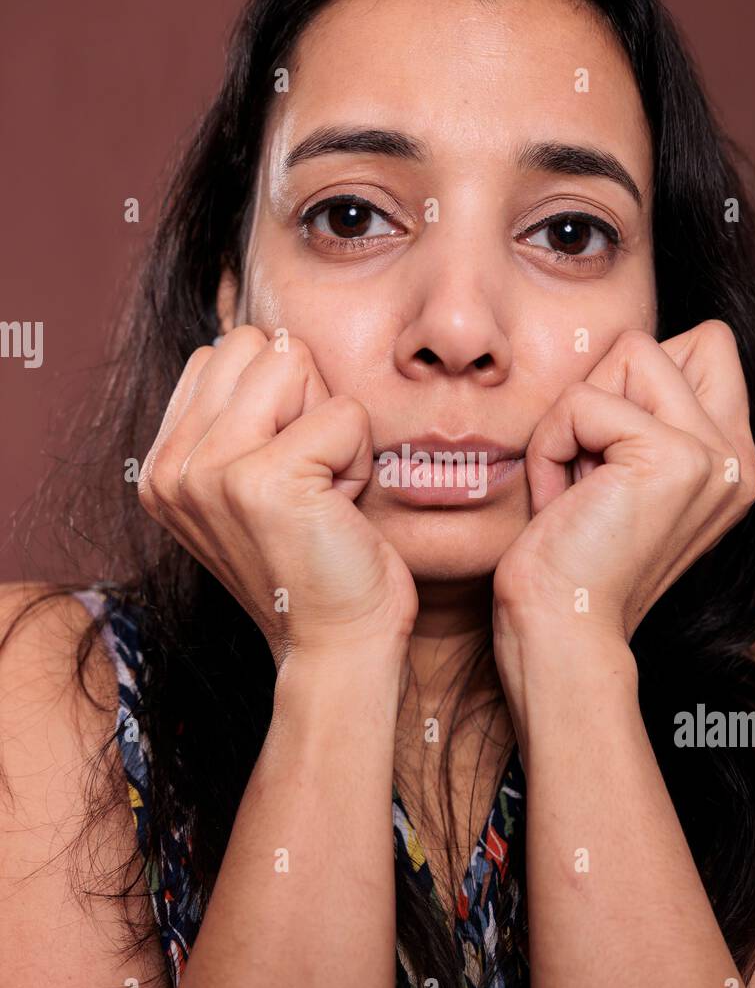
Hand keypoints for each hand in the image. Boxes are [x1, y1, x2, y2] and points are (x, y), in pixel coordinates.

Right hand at [138, 325, 417, 669]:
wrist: (339, 647)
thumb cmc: (320, 562)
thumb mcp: (258, 483)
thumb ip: (241, 418)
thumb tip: (270, 341)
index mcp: (163, 465)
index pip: (225, 349)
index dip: (281, 399)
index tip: (290, 473)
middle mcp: (171, 467)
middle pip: (259, 343)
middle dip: (304, 399)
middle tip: (312, 480)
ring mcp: (208, 472)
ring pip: (294, 361)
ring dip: (331, 424)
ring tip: (323, 491)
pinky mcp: (261, 481)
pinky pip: (342, 412)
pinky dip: (359, 457)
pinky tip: (340, 510)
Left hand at [492, 322, 754, 647]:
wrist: (560, 632)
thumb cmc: (566, 559)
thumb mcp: (613, 475)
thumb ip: (638, 414)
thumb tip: (623, 348)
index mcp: (729, 463)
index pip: (704, 344)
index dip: (628, 383)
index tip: (603, 460)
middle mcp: (735, 458)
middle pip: (660, 342)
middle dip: (600, 391)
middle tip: (585, 473)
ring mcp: (713, 456)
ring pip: (627, 353)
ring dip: (572, 418)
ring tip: (572, 488)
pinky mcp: (676, 457)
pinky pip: (582, 400)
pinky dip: (551, 446)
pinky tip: (559, 505)